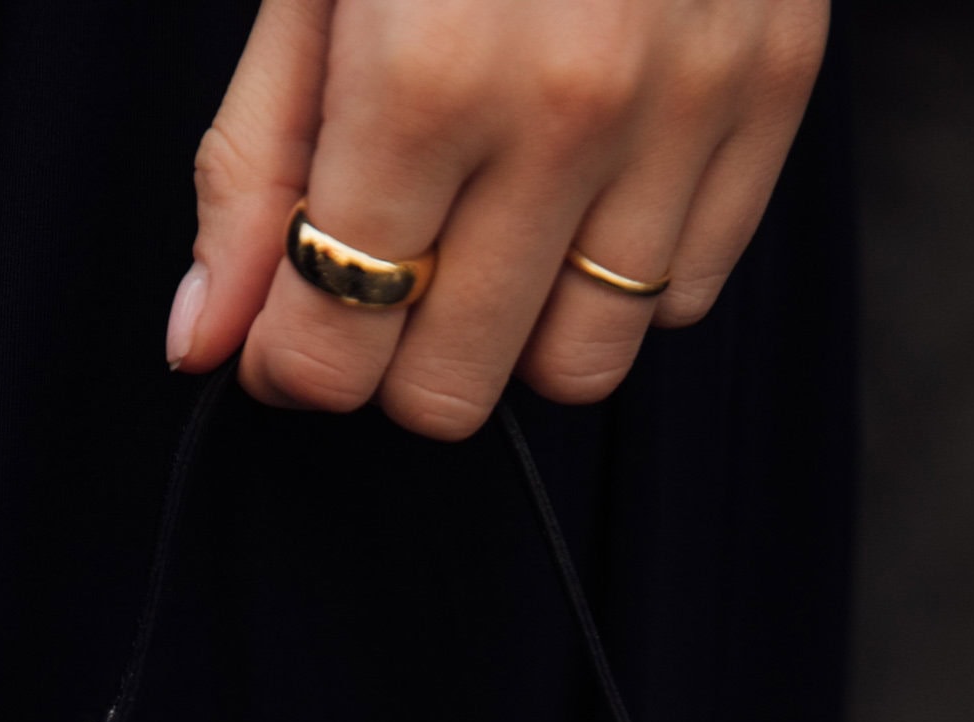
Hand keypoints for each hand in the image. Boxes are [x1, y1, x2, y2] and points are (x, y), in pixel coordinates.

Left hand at [166, 0, 826, 436]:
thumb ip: (255, 169)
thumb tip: (204, 338)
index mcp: (427, 79)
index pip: (337, 350)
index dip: (296, 361)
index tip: (288, 329)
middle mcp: (566, 115)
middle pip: (455, 389)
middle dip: (397, 355)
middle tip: (389, 268)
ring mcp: (684, 111)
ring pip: (580, 366)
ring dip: (517, 329)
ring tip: (492, 230)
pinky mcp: (769, 95)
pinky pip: (684, 295)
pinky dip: (622, 273)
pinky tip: (583, 188)